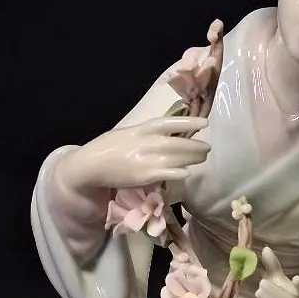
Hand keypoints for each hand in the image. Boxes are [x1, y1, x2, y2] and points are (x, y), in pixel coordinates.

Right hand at [57, 116, 210, 191]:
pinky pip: (167, 173)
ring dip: (192, 158)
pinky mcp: (144, 176)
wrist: (91, 165)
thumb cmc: (111, 148)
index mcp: (141, 128)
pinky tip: (187, 172)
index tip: (205, 123)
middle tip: (207, 148)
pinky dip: (180, 172)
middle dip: (195, 146)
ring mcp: (146, 159)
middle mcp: (146, 142)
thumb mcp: (129, 133)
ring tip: (202, 158)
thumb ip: (148, 134)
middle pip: (178, 143)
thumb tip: (172, 134)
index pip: (170, 122)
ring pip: (177, 158)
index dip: (189, 122)